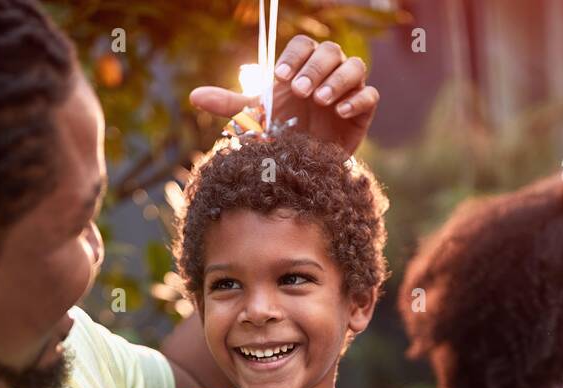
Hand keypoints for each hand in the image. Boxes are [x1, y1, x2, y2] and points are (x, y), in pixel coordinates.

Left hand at [189, 35, 378, 155]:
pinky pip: (369, 96)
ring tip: (320, 100)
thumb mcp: (254, 120)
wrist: (306, 166)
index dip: (295, 56)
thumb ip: (230, 105)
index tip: (281, 77)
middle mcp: (327, 72)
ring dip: (337, 80)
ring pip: (354, 67)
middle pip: (330, 52)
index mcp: (303, 67)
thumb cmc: (282, 135)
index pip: (304, 45)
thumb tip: (193, 96)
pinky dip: (356, 99)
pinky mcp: (363, 111)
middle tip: (301, 91)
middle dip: (315, 68)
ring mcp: (347, 90)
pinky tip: (339, 111)